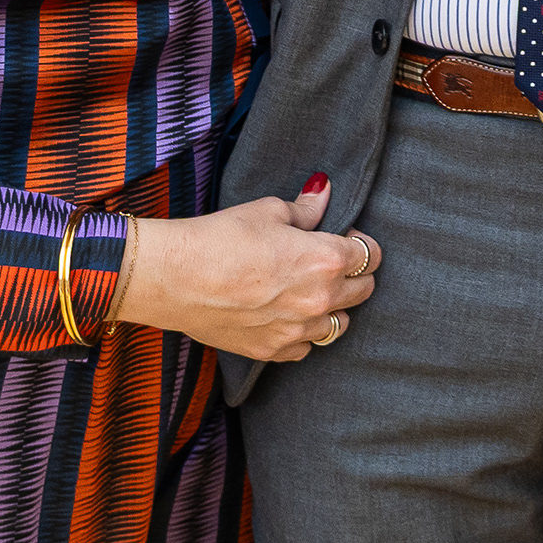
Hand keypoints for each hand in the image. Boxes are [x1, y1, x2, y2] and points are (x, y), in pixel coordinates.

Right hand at [117, 179, 379, 362]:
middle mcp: (319, 300)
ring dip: (333, 308)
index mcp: (326, 260)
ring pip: (338, 325)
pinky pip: (304, 349)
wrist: (174, 277)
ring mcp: (296, 331)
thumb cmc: (220, 238)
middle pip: (362, 292)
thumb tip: (323, 191)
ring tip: (312, 292)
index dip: (362, 244)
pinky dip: (303, 335)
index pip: (369, 256)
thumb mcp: (267, 211)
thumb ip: (304, 209)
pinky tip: (288, 318)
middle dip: (355, 275)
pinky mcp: (271, 351)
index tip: (348, 237)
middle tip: (334, 263)